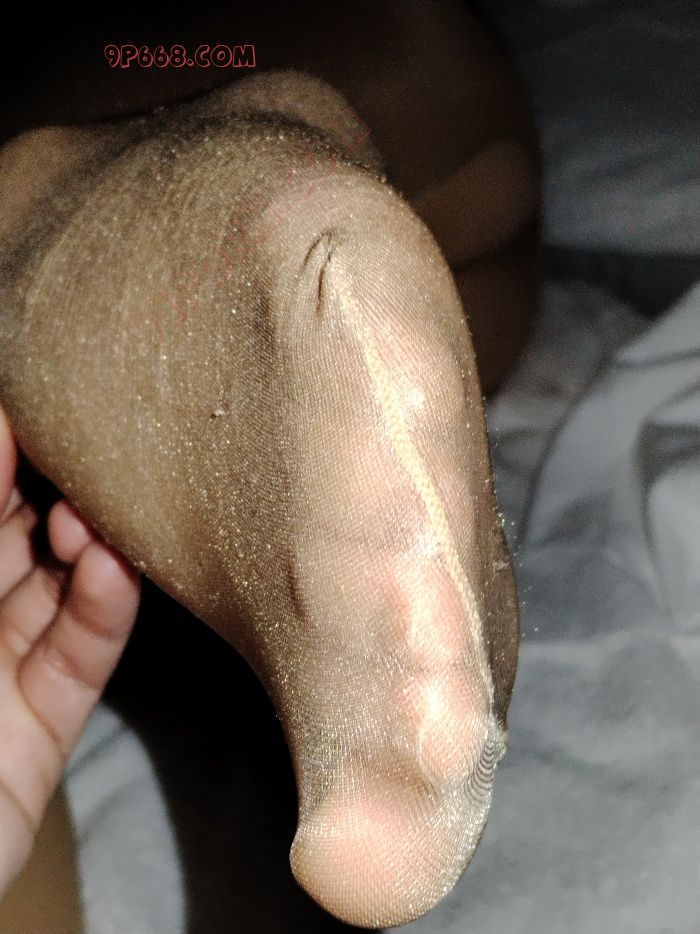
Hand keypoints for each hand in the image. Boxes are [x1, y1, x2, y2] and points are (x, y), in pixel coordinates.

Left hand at [0, 406, 139, 895]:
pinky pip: (81, 653)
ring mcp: (1, 671)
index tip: (37, 412)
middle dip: (52, 495)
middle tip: (87, 457)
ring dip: (86, 549)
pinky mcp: (44, 720)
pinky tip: (114, 569)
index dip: (3, 456)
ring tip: (98, 516)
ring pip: (58, 590)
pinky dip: (105, 609)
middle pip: (15, 538)